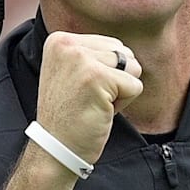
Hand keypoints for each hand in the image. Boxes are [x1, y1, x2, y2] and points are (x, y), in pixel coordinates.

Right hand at [35, 32, 142, 164]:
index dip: (106, 72)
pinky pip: (135, 86)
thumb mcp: (72, 72)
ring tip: (94, 103)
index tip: (81, 90)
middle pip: (124, 52)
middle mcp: (67, 44)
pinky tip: (99, 111)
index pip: (111, 45)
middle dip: (116, 79)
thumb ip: (93, 54)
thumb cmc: (69, 115)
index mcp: (60, 40)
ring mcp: (81, 59)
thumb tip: (127, 51)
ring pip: (132, 67)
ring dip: (120, 91)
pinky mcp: (97, 77)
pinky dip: (123, 103)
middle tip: (89, 99)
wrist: (55, 148)